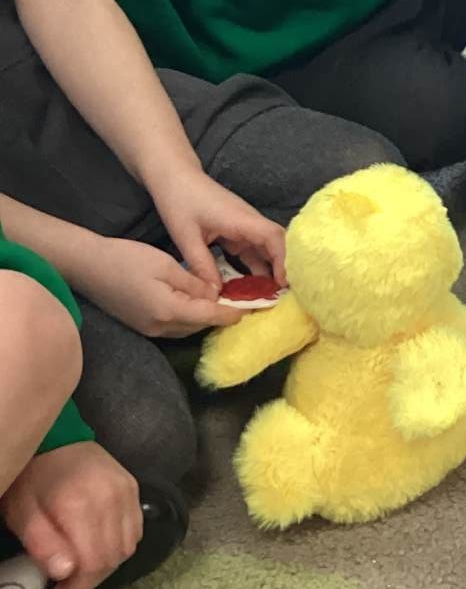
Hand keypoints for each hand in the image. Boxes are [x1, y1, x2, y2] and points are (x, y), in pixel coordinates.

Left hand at [2, 442, 141, 588]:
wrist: (55, 439)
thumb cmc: (32, 479)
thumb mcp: (22, 514)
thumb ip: (42, 544)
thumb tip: (65, 572)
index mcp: (81, 505)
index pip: (93, 562)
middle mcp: (112, 498)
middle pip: (113, 557)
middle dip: (90, 581)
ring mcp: (127, 491)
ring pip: (128, 545)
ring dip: (106, 565)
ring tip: (82, 569)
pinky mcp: (134, 487)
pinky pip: (135, 528)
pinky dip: (120, 545)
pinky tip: (100, 547)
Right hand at [81, 238, 239, 339]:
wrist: (88, 267)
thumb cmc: (127, 259)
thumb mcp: (166, 265)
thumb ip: (195, 282)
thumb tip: (216, 295)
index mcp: (170, 311)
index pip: (210, 317)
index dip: (233, 312)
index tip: (254, 307)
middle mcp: (161, 327)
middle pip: (200, 325)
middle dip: (220, 314)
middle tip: (241, 299)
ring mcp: (149, 329)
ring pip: (188, 327)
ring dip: (204, 316)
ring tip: (223, 299)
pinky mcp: (142, 325)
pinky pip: (174, 324)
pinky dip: (189, 315)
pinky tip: (195, 301)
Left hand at [147, 170, 285, 293]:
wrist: (174, 177)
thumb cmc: (179, 201)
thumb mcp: (186, 237)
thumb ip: (202, 267)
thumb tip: (215, 296)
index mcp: (240, 219)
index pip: (273, 236)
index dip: (282, 259)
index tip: (281, 282)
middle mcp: (248, 221)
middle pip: (275, 243)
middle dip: (280, 267)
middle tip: (279, 295)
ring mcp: (243, 224)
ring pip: (263, 248)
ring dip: (267, 269)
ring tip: (266, 294)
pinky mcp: (235, 229)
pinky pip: (250, 248)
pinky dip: (253, 265)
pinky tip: (249, 283)